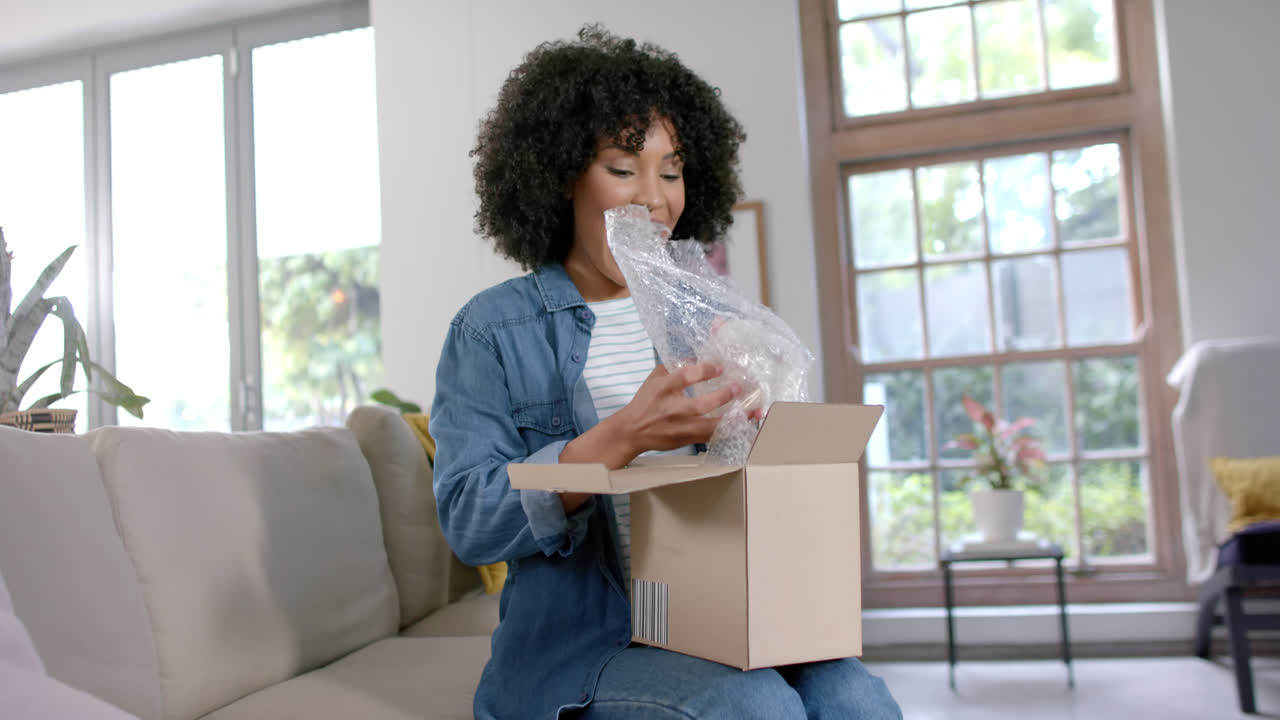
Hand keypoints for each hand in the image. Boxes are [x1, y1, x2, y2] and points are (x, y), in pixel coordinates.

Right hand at [613, 362, 740, 454]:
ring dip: (733, 419)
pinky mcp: (686, 440)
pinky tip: (745, 426)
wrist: (631, 431)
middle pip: (699, 406)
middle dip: (722, 397)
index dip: (704, 371)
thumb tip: (700, 354)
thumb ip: (677, 364)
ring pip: (709, 427)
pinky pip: (711, 438)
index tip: (720, 366)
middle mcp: (671, 409)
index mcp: (663, 389)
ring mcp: (680, 428)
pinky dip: (729, 431)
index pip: (684, 377)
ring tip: (753, 411)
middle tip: (739, 388)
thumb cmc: (645, 401)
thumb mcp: (656, 377)